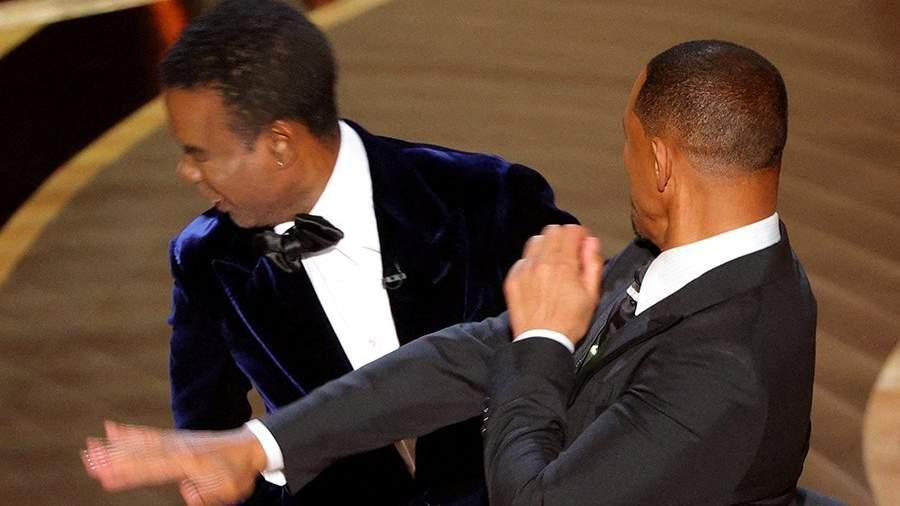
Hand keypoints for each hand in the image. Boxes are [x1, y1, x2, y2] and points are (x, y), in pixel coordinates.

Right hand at [82, 421, 266, 504]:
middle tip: (88, 461)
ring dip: (115, 446)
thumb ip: (206, 495)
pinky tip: (112, 429)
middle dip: (114, 459)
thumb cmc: (239, 473)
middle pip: (142, 454)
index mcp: (189, 462)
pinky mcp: (176, 439)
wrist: (251, 447)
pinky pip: (150, 435)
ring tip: (90, 446)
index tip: (106, 476)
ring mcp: (177, 441)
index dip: (129, 473)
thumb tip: (188, 494)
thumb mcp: (227, 491)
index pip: (154, 469)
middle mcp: (179, 448)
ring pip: (141, 443)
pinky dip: (130, 433)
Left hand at [504, 224, 602, 344]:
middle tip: (569, 253)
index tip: (582, 244)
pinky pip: (523, 259)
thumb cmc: (569, 322)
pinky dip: (532, 262)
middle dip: (563, 238)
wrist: (542, 341)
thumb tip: (591, 242)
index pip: (570, 230)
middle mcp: (541, 263)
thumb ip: (593, 263)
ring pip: (535, 241)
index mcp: (563, 265)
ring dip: (546, 246)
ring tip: (553, 263)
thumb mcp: (592, 294)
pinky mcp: (513, 279)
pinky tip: (539, 276)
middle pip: (552, 231)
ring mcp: (524, 270)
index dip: (579, 235)